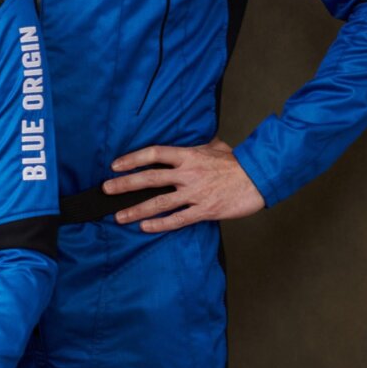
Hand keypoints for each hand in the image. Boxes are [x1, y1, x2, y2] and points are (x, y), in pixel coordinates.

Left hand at [102, 138, 265, 232]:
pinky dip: (160, 224)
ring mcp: (195, 193)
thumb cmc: (238, 162)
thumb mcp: (216, 147)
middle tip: (106, 189)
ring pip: (159, 203)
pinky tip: (145, 227)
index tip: (115, 165)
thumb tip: (196, 140)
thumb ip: (200, 145)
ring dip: (136, 210)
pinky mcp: (204, 210)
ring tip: (119, 216)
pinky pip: (177, 219)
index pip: (154, 154)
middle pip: (149, 178)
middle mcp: (188, 174)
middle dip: (125, 184)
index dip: (132, 159)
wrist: (260, 178)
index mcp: (188, 155)